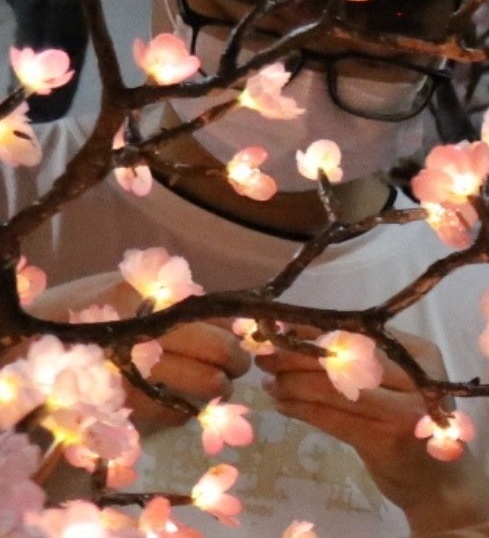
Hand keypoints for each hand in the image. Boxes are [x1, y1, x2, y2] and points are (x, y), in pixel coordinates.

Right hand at [24, 271, 250, 428]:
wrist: (35, 340)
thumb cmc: (88, 308)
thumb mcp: (132, 286)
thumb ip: (176, 298)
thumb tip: (229, 318)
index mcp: (157, 296)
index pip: (217, 313)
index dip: (238, 328)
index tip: (244, 334)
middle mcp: (154, 330)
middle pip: (221, 349)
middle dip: (238, 360)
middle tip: (237, 365)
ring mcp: (141, 368)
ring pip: (208, 385)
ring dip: (221, 388)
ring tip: (218, 385)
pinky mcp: (128, 402)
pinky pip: (177, 412)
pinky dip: (188, 409)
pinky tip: (182, 401)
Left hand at [256, 326, 488, 533]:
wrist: (442, 482)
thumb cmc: (412, 424)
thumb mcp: (398, 384)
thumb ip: (363, 362)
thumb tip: (299, 334)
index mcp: (420, 354)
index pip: (360, 333)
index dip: (318, 329)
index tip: (281, 324)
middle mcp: (416, 378)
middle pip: (347, 358)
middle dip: (299, 354)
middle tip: (264, 351)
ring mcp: (404, 411)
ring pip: (336, 389)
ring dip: (294, 383)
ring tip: (268, 379)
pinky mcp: (386, 442)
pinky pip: (334, 420)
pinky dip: (303, 410)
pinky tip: (282, 403)